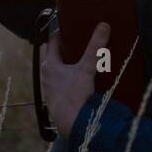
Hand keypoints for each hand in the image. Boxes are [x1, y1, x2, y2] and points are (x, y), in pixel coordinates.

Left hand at [42, 22, 111, 139]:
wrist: (71, 125)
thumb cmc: (73, 96)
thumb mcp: (86, 69)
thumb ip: (95, 48)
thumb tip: (103, 26)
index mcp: (50, 64)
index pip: (53, 42)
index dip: (61, 32)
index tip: (70, 26)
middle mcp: (47, 75)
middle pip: (56, 56)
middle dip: (67, 49)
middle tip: (81, 41)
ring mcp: (51, 88)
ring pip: (59, 71)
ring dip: (69, 65)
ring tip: (83, 60)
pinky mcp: (57, 99)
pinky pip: (63, 83)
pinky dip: (71, 78)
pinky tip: (82, 80)